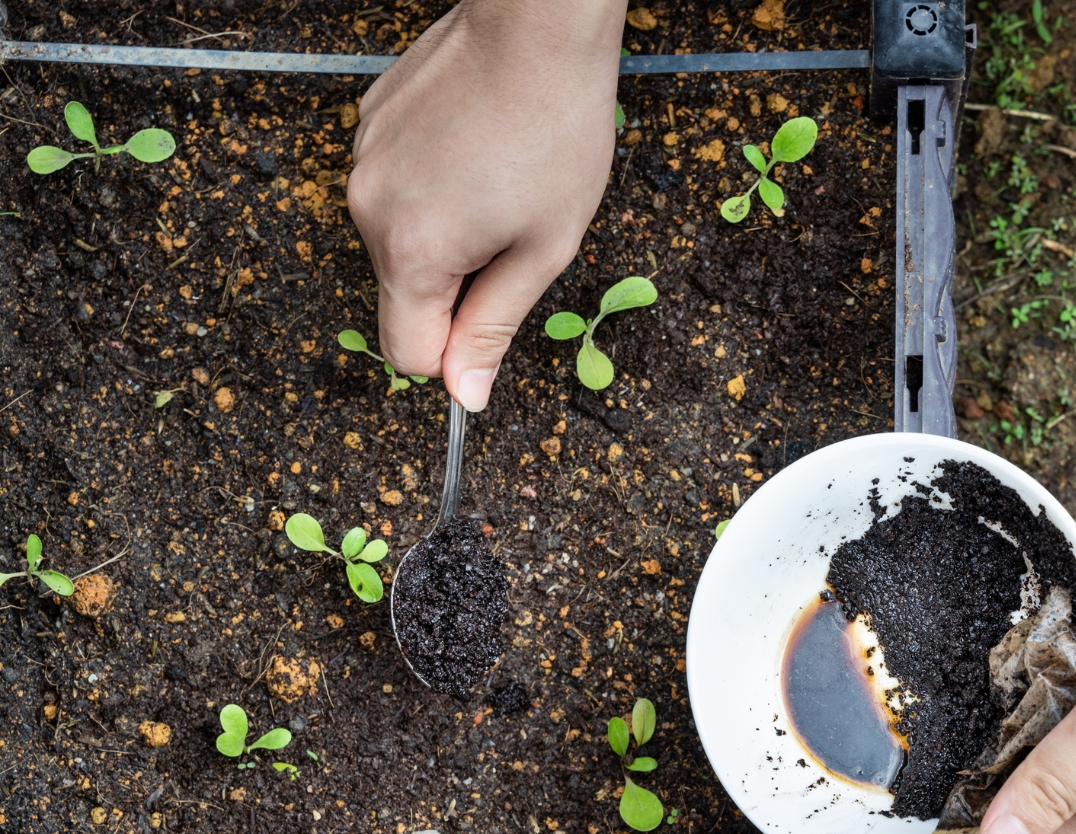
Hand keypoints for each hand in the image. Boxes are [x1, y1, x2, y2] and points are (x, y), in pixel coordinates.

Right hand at [348, 0, 626, 409]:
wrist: (535, 28)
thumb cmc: (555, 135)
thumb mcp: (543, 249)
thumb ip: (494, 326)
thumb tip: (463, 395)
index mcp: (412, 252)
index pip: (406, 352)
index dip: (453, 349)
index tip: (491, 316)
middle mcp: (367, 208)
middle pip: (402, 291)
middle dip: (456, 280)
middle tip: (512, 228)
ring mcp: (361, 159)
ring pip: (400, 234)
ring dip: (445, 227)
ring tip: (497, 177)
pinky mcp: (368, 121)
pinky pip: (396, 181)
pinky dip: (432, 179)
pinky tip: (474, 143)